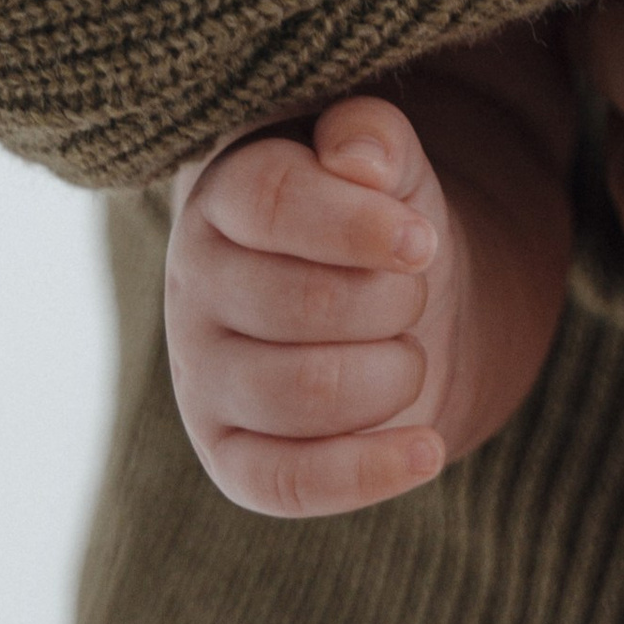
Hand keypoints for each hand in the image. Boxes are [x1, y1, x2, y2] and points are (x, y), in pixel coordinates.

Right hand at [166, 42, 573, 517]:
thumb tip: (362, 163)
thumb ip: (373, 139)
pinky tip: (428, 448)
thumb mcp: (385, 161)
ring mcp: (203, 377)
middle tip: (411, 290)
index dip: (357, 225)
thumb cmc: (375, 218)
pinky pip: (286, 484)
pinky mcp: (229, 457)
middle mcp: (196, 286)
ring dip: (391, 374)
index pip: (272, 203)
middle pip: (302, 305)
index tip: (423, 241)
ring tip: (407, 350)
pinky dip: (367, 473)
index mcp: (223, 195)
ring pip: (303, 394)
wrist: (378, 304)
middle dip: (391, 302)